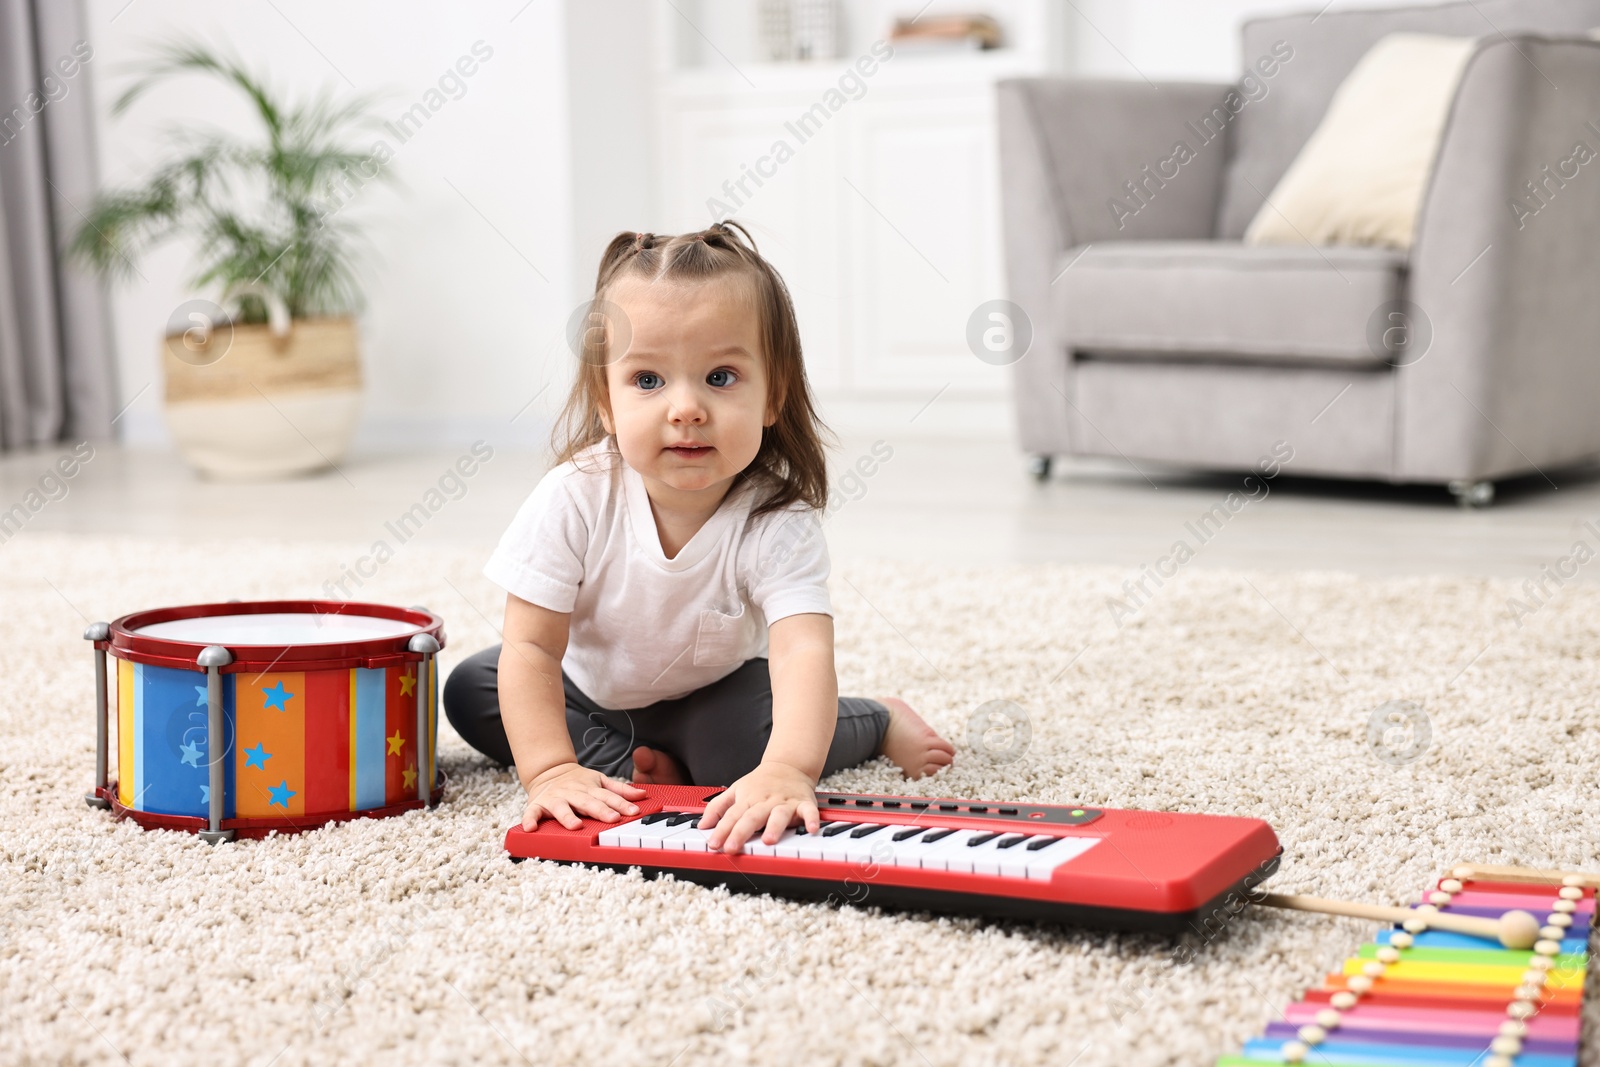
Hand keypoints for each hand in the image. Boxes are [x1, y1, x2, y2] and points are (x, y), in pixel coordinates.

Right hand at [521, 762, 646, 830]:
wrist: (549, 770)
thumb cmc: (578, 781)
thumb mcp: (600, 781)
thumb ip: (620, 790)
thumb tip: (642, 795)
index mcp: (589, 789)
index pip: (608, 797)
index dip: (621, 804)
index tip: (633, 812)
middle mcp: (573, 793)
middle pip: (588, 803)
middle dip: (600, 810)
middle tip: (613, 819)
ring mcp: (555, 799)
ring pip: (562, 808)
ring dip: (568, 817)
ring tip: (575, 826)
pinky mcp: (538, 805)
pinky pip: (533, 813)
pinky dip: (530, 820)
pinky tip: (531, 828)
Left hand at [698, 761, 820, 853]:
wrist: (788, 765)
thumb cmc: (760, 783)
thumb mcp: (735, 790)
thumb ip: (717, 807)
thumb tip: (702, 825)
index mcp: (748, 799)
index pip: (732, 816)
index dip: (722, 830)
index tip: (714, 844)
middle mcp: (765, 802)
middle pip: (751, 817)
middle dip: (741, 832)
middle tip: (732, 847)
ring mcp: (785, 803)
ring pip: (779, 815)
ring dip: (774, 827)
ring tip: (769, 840)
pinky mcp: (803, 803)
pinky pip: (808, 811)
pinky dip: (811, 819)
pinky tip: (811, 828)